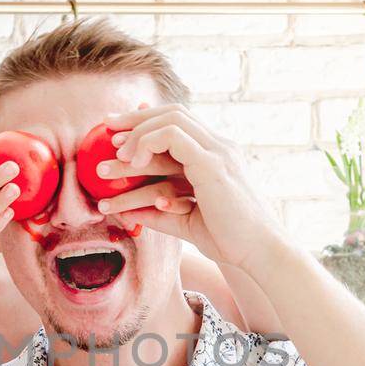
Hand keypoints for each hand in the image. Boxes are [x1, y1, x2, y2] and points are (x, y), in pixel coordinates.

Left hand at [96, 106, 284, 274]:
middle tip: (105, 129)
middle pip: (172, 113)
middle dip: (135, 119)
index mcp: (216, 155)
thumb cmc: (228, 240)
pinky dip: (147, 145)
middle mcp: (219, 147)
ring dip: (133, 138)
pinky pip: (171, 138)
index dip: (148, 122)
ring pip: (168, 123)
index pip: (180, 124)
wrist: (258, 252)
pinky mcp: (212, 164)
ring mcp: (218, 151)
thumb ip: (161, 211)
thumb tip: (130, 213)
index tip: (118, 133)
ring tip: (107, 162)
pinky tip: (133, 164)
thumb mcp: (187, 222)